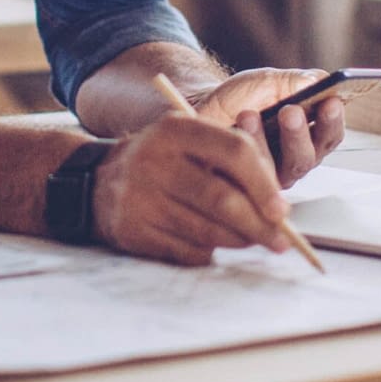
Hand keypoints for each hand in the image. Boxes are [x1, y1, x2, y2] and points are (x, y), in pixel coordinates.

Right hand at [89, 115, 291, 265]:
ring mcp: (140, 197)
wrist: (97, 182)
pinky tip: (213, 245)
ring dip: (239, 241)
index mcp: (175, 129)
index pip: (234, 152)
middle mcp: (154, 159)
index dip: (264, 184)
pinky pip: (185, 251)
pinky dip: (208, 252)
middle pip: (222, 199)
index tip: (282, 210)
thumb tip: (276, 208)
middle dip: (258, 224)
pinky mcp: (133, 230)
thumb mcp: (188, 143)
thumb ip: (229, 162)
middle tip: (280, 240)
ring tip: (252, 241)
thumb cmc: (162, 162)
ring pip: (207, 231)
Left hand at [190, 68, 346, 187]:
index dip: (333, 120)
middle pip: (309, 156)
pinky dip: (245, 149)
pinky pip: (252, 176)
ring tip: (252, 115)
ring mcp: (273, 177)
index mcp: (310, 135)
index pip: (330, 134)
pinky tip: (238, 127)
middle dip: (301, 133)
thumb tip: (319, 81)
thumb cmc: (242, 98)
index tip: (331, 101)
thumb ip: (294, 82)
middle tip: (291, 112)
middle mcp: (296, 160)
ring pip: (279, 170)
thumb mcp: (268, 82)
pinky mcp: (248, 187)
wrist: (203, 108)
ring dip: (268, 142)